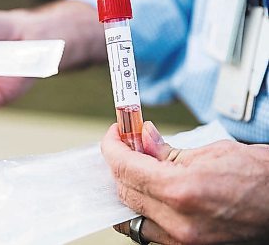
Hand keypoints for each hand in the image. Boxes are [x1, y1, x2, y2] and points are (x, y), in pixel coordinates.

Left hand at [101, 121, 268, 243]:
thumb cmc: (259, 177)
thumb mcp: (211, 152)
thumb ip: (167, 150)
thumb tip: (142, 137)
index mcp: (181, 191)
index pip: (125, 168)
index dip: (112, 146)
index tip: (114, 134)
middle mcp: (176, 222)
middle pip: (124, 191)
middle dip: (119, 164)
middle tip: (125, 145)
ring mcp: (181, 241)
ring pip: (131, 216)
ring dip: (127, 188)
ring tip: (137, 167)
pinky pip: (148, 231)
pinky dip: (141, 210)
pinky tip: (148, 192)